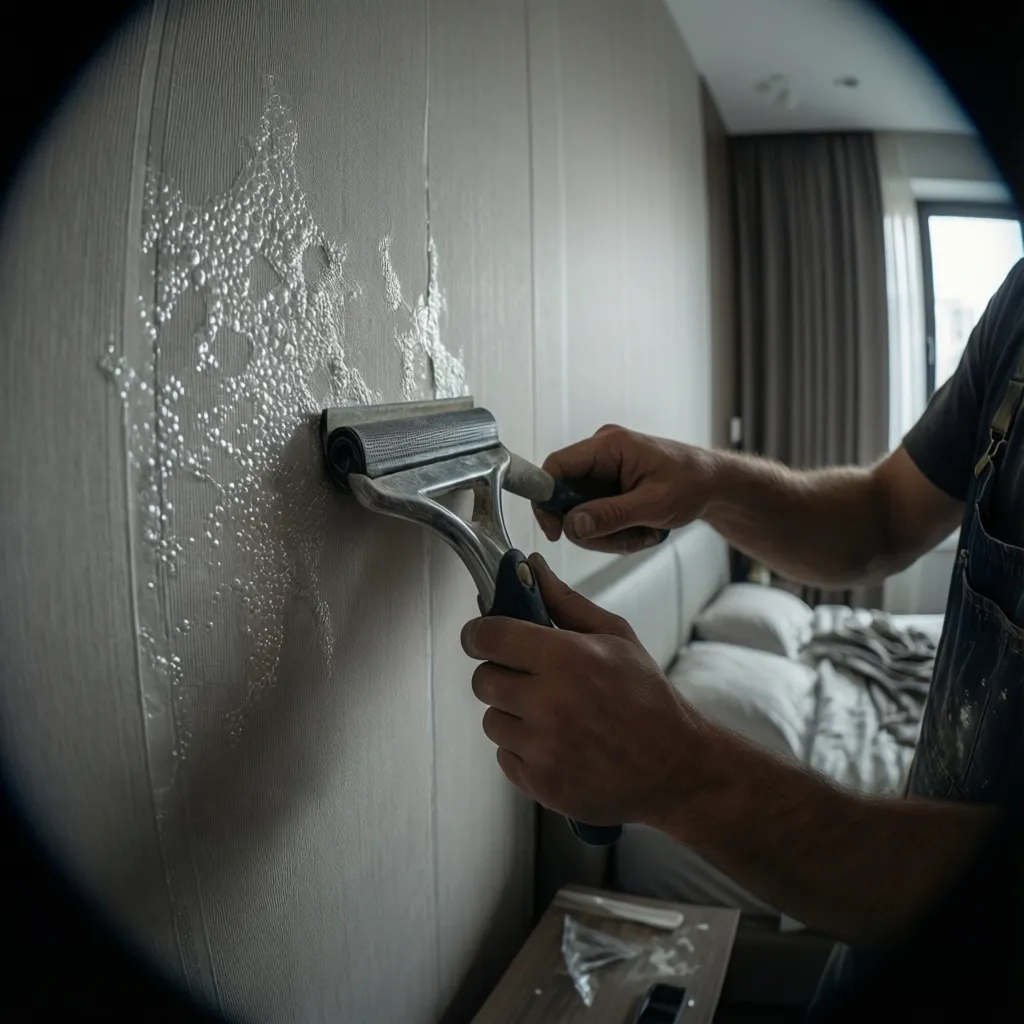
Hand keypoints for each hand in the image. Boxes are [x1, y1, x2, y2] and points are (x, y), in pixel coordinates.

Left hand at [460, 553, 706, 826]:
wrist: (675, 767)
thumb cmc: (647, 698)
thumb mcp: (616, 637)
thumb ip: (565, 601)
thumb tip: (531, 566)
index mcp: (568, 658)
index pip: (490, 636)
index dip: (479, 633)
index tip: (483, 636)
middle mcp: (551, 703)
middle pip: (483, 679)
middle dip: (500, 674)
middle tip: (529, 678)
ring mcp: (544, 747)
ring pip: (491, 720)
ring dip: (512, 715)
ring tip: (552, 716)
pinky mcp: (540, 783)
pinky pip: (504, 756)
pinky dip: (524, 750)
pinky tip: (557, 745)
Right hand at [535, 425, 716, 553]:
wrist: (714, 484)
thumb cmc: (693, 483)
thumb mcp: (654, 504)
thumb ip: (611, 515)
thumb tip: (572, 525)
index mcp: (609, 445)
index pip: (555, 467)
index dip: (546, 500)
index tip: (555, 531)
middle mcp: (601, 453)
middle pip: (566, 497)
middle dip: (590, 527)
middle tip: (623, 540)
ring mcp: (604, 469)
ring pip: (581, 512)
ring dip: (607, 533)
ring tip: (642, 534)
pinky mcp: (609, 485)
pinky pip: (595, 514)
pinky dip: (615, 530)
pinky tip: (640, 530)